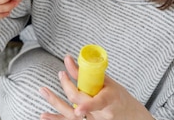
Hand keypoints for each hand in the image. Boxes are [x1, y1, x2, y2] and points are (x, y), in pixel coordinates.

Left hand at [38, 55, 154, 119]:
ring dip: (56, 110)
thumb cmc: (118, 97)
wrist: (129, 115)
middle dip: (66, 91)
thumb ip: (85, 73)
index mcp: (109, 99)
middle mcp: (101, 113)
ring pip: (73, 118)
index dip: (88, 105)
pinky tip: (44, 116)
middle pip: (80, 105)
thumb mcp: (106, 82)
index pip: (98, 102)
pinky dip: (57, 119)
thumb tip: (67, 59)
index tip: (78, 108)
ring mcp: (94, 119)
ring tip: (43, 99)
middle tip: (55, 80)